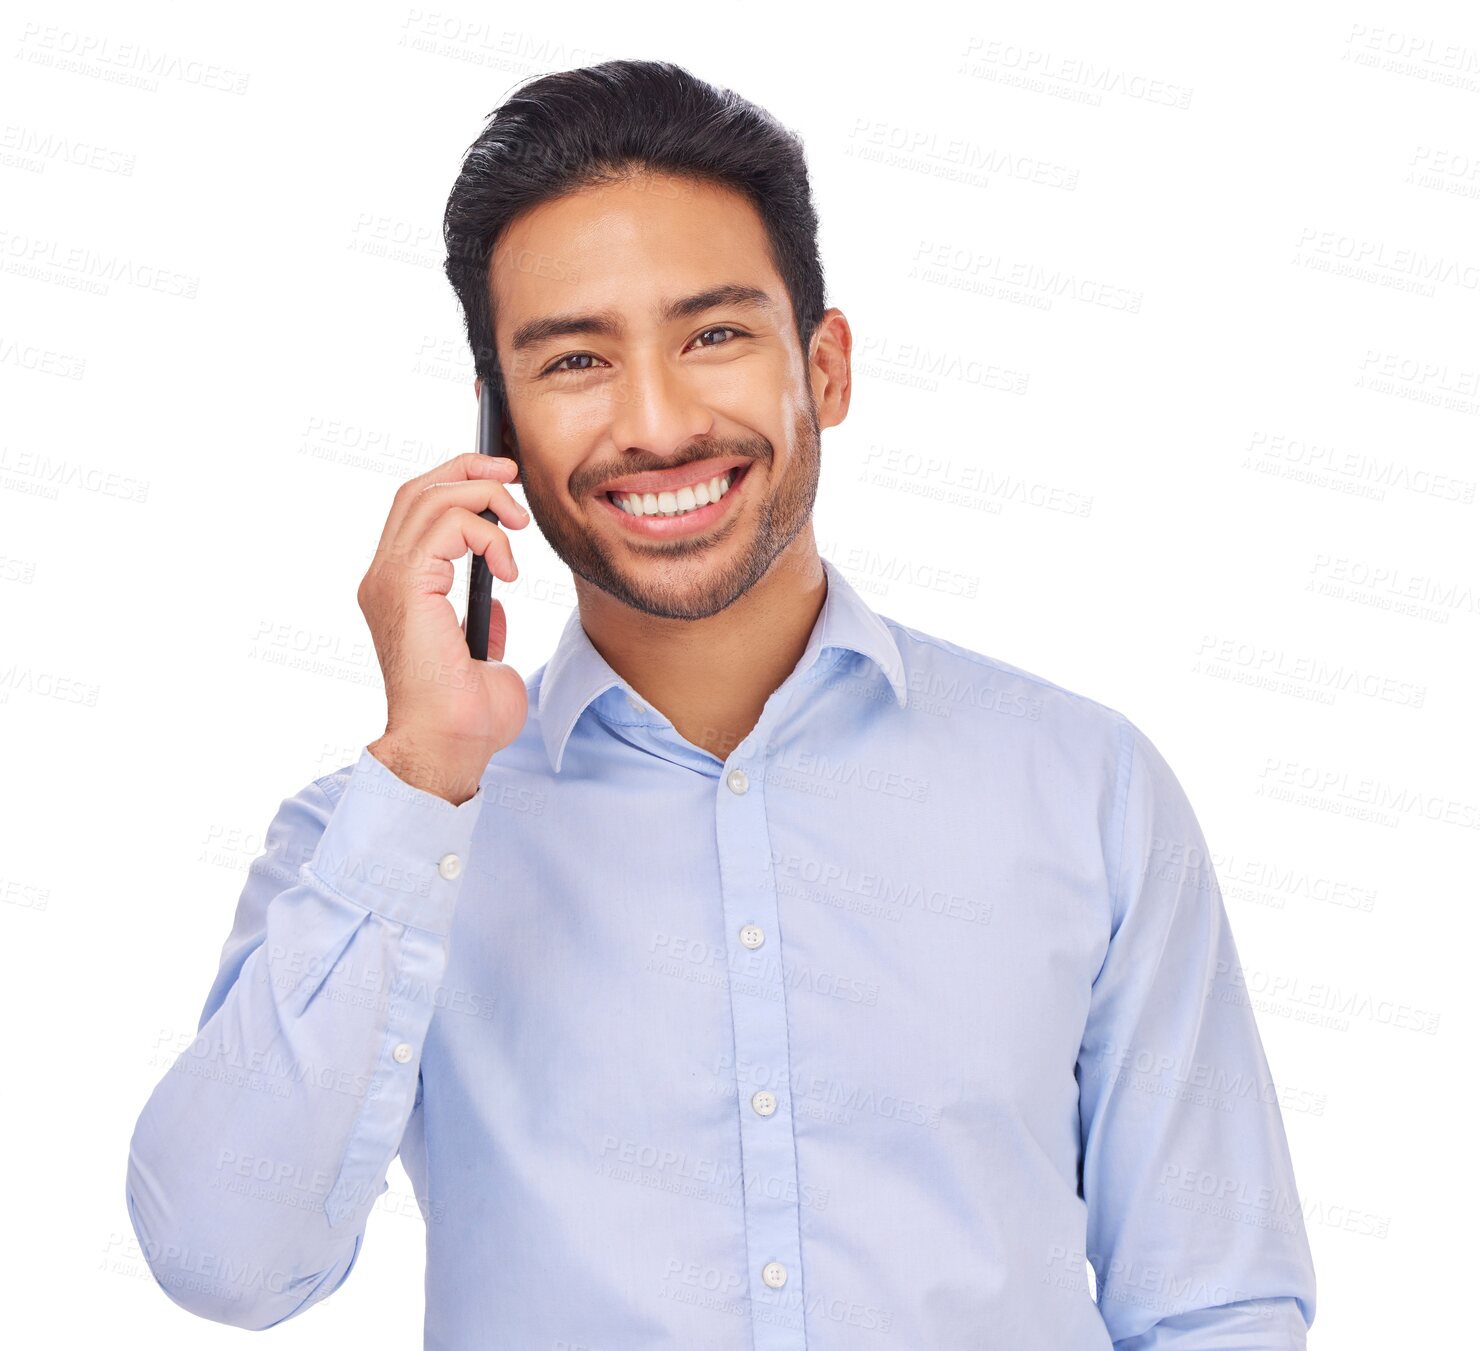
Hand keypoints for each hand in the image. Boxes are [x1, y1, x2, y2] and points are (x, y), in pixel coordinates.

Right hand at [358, 452, 531, 802]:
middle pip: (416, 489)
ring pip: (430, 496)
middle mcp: (384, 579)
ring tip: (517, 528)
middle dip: (469, 467)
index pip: (415, 511)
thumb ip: (482, 622)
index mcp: (396, 591)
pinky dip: (487, 533)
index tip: (502, 482)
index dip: (456, 482)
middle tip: (513, 474)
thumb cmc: (467, 717)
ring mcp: (389, 580)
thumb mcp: (483, 656)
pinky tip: (508, 568)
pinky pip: (448, 524)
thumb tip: (495, 600)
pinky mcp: (406, 586)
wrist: (448, 746)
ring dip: (485, 497)